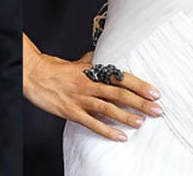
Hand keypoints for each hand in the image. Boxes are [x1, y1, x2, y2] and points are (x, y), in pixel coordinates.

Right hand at [23, 47, 162, 141]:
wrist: (35, 75)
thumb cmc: (56, 68)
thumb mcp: (78, 62)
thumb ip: (93, 61)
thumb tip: (104, 55)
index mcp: (94, 71)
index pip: (122, 78)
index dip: (140, 85)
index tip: (155, 93)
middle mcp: (90, 84)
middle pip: (120, 94)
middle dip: (140, 103)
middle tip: (157, 110)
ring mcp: (81, 99)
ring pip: (109, 109)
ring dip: (127, 117)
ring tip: (142, 122)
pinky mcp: (72, 112)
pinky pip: (93, 123)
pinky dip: (108, 131)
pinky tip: (121, 137)